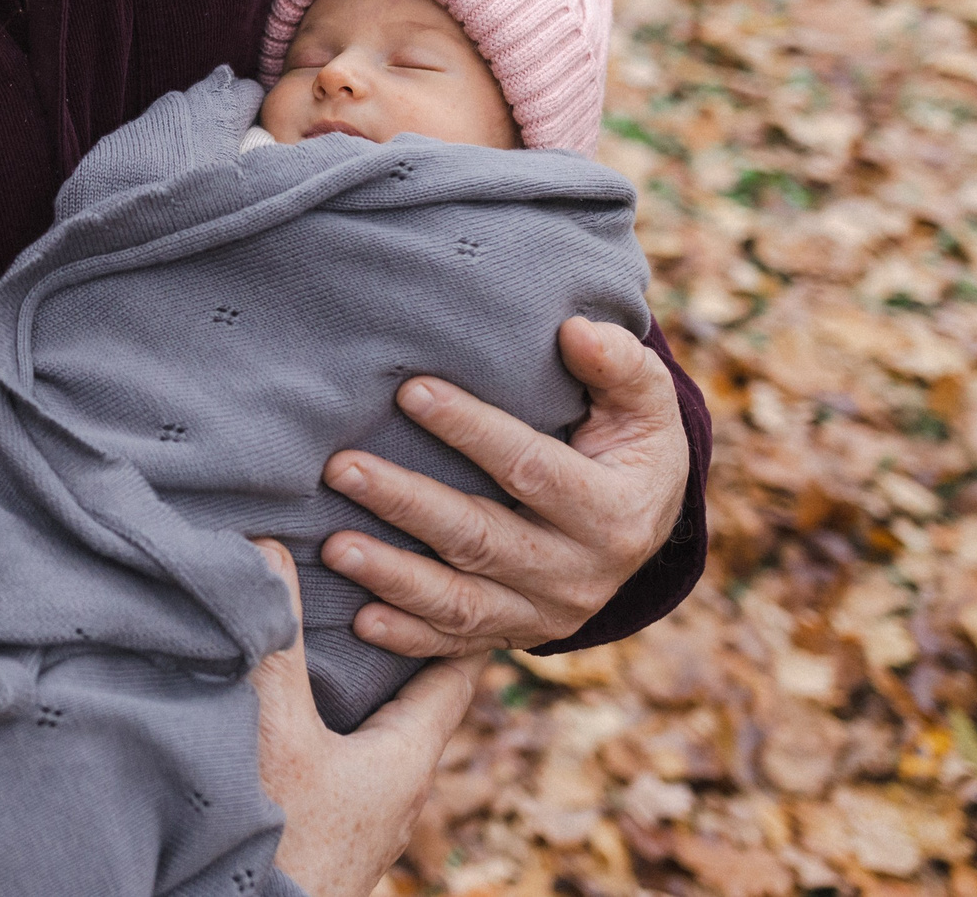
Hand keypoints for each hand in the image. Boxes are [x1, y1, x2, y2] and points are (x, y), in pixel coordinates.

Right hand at [250, 540, 482, 896]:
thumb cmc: (281, 839)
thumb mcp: (280, 729)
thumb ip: (279, 642)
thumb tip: (273, 547)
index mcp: (409, 757)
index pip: (455, 674)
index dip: (457, 620)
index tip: (457, 569)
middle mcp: (399, 788)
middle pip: (416, 699)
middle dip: (401, 643)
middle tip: (386, 583)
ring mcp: (366, 816)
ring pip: (378, 731)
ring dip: (364, 685)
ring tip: (336, 633)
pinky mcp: (331, 831)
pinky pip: (345, 758)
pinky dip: (332, 719)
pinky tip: (292, 707)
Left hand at [321, 315, 688, 656]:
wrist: (643, 523)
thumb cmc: (630, 443)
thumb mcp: (644, 403)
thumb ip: (618, 364)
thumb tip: (575, 330)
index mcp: (614, 512)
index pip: (530, 467)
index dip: (470, 429)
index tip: (409, 391)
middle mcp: (580, 573)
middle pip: (480, 538)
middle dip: (406, 502)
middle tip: (341, 467)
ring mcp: (545, 613)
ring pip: (461, 602)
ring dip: (394, 576)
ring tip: (333, 546)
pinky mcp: (515, 635)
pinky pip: (456, 644)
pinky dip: (408, 638)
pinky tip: (359, 620)